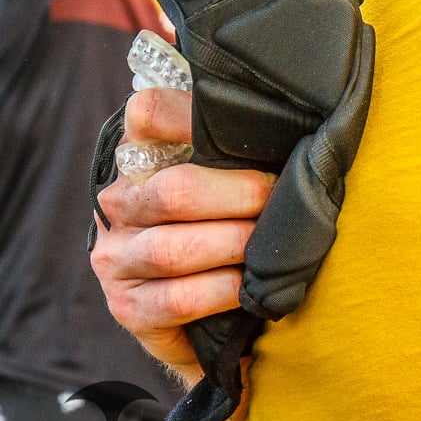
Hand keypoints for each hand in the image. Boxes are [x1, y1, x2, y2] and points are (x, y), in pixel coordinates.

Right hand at [89, 87, 274, 383]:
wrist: (208, 306)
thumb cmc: (231, 219)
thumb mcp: (229, 174)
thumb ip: (244, 147)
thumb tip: (304, 127)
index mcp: (140, 157)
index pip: (149, 113)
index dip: (191, 113)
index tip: (246, 123)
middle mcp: (118, 204)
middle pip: (174, 191)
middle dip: (242, 197)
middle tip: (278, 202)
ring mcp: (116, 258)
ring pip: (173, 250)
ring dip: (236, 245)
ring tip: (270, 246)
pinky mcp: (130, 307)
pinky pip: (179, 299)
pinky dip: (226, 291)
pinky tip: (250, 286)